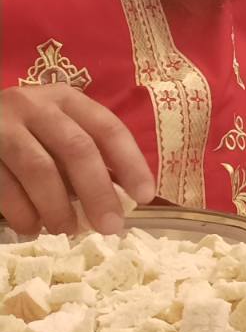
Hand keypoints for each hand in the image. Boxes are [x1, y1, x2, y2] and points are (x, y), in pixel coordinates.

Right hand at [0, 85, 155, 234]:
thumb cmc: (26, 132)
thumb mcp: (60, 131)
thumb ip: (89, 157)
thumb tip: (124, 198)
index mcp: (67, 100)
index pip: (108, 129)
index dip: (130, 163)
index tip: (145, 196)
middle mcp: (35, 106)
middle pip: (76, 149)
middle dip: (97, 192)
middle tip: (109, 227)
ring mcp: (1, 125)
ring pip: (38, 169)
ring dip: (57, 207)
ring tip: (67, 231)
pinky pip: (4, 185)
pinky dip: (22, 211)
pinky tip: (32, 227)